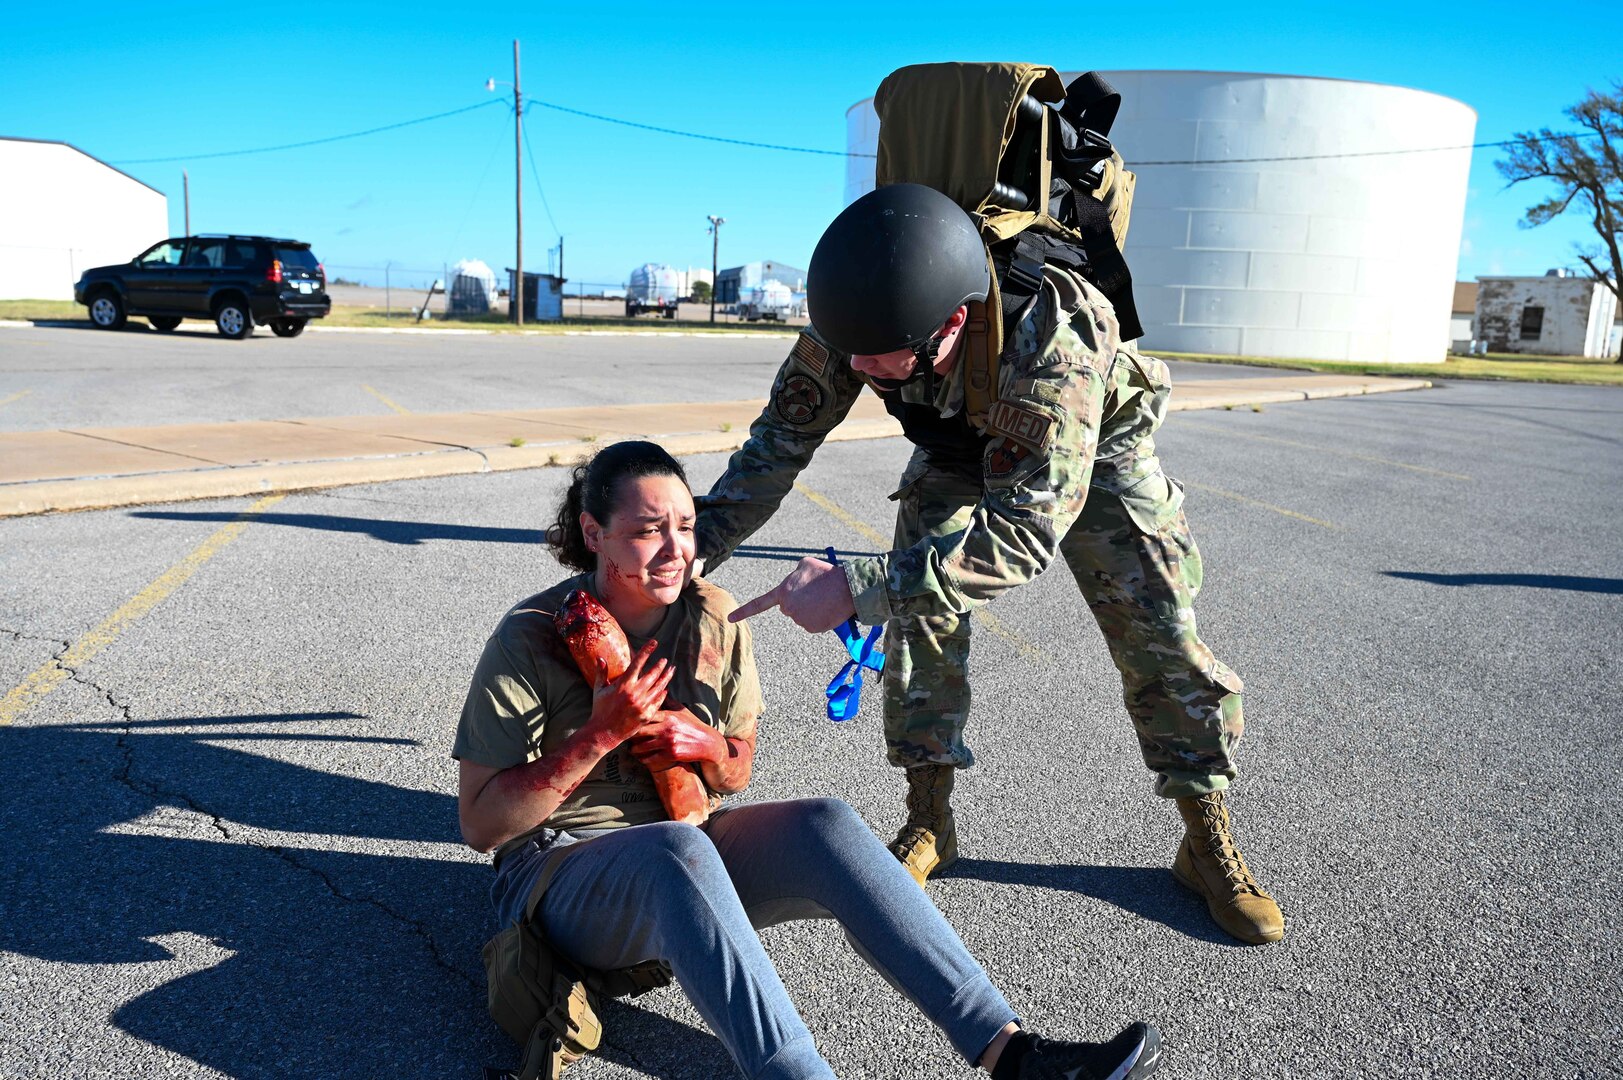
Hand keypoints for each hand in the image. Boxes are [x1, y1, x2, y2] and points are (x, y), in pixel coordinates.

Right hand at [589, 640, 673, 739]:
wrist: (604, 732)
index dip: (647, 650)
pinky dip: (662, 694)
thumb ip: (601, 673)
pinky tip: (665, 689)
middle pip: (652, 674)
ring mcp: (642, 704)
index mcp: (623, 684)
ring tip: (671, 670)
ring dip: (666, 677)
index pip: (638, 662)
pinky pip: (658, 701)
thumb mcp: (599, 689)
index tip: (654, 642)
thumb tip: (600, 657)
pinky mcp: (646, 715)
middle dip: (660, 665)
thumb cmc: (600, 709)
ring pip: (659, 687)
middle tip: (664, 660)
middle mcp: (635, 693)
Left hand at [628, 706, 726, 770]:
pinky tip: (641, 757)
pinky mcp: (670, 754)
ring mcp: (668, 742)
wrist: (707, 743)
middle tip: (626, 736)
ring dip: (634, 749)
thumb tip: (659, 688)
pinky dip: (643, 759)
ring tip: (630, 748)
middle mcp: (667, 728)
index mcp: (668, 715)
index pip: (645, 714)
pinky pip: (650, 758)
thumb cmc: (692, 725)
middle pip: (639, 731)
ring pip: (642, 747)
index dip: (634, 718)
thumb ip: (669, 701)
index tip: (627, 720)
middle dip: (630, 734)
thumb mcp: (682, 711)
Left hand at [729, 556, 856, 632]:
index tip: (730, 618)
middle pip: (789, 607)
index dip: (744, 611)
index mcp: (783, 592)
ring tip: (823, 597)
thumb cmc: (826, 574)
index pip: (759, 604)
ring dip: (810, 608)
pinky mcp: (812, 628)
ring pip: (802, 615)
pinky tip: (827, 608)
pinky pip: (812, 623)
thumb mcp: (805, 564)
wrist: (846, 588)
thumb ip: (794, 574)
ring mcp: (799, 620)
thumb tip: (796, 582)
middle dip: (799, 601)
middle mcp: (788, 608)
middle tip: (814, 592)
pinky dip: (819, 617)